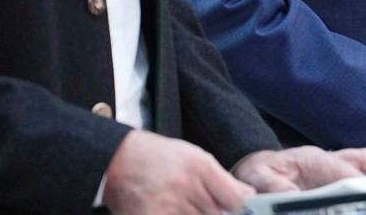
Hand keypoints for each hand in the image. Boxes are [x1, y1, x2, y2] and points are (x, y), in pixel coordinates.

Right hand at [101, 130, 252, 214]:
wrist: (119, 160)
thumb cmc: (158, 157)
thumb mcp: (194, 156)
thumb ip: (221, 178)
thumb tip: (246, 195)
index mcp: (200, 166)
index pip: (235, 199)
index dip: (238, 205)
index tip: (236, 206)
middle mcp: (186, 186)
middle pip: (217, 213)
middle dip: (214, 210)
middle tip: (199, 200)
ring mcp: (169, 204)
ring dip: (195, 214)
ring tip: (182, 201)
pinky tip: (171, 208)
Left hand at [233, 145, 365, 192]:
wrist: (256, 168)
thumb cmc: (258, 172)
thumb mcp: (258, 178)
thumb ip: (273, 186)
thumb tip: (290, 196)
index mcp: (311, 158)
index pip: (340, 167)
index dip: (354, 179)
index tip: (364, 190)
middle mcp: (328, 159)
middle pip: (362, 160)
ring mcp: (334, 166)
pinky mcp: (336, 175)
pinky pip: (363, 172)